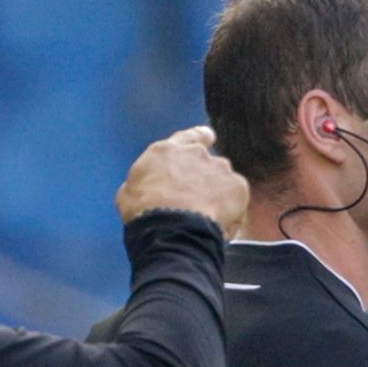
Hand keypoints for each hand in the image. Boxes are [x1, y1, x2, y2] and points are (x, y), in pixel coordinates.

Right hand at [120, 125, 248, 237]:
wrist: (170, 230)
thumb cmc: (144, 214)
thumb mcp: (129, 193)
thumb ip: (143, 182)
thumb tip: (146, 188)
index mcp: (166, 152)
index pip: (188, 137)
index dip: (200, 137)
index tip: (209, 137)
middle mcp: (196, 153)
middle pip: (208, 161)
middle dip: (207, 179)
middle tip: (200, 202)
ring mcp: (219, 168)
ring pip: (224, 180)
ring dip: (220, 195)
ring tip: (207, 219)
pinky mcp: (237, 186)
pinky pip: (238, 199)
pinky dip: (233, 211)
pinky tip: (219, 226)